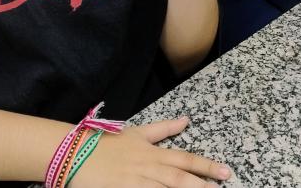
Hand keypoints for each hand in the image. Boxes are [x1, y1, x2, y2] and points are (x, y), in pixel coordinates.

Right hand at [72, 117, 230, 186]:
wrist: (75, 154)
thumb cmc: (107, 144)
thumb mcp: (138, 132)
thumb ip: (164, 129)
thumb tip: (186, 120)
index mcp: (154, 153)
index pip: (186, 159)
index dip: (206, 166)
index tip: (225, 172)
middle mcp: (148, 168)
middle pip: (179, 178)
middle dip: (201, 185)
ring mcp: (135, 183)